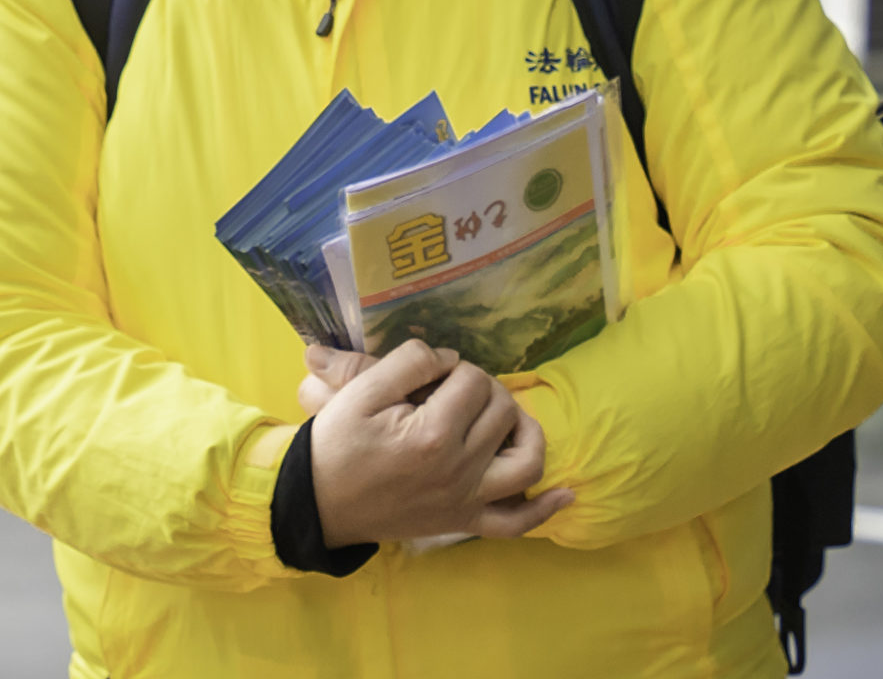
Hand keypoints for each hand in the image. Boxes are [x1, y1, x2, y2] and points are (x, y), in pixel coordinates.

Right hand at [299, 340, 572, 546]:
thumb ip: (407, 364)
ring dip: (527, 432)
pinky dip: (544, 509)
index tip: (427, 375)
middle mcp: (460, 469)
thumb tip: (447, 358)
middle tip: (453, 388)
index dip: (453, 367)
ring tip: (507, 416)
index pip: (472, 380)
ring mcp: (466, 500)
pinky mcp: (464, 522)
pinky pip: (516, 524)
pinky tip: (565, 493)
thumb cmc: (336, 445)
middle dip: (484, 388)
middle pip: (502, 411)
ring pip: (527, 462)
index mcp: (433, 434)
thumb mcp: (359, 392)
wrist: (318, 503)